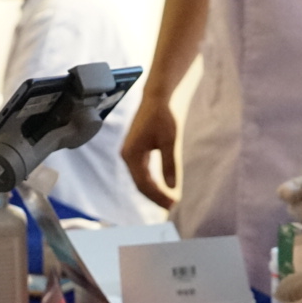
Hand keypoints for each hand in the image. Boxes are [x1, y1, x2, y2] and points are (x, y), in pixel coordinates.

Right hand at [120, 93, 179, 208]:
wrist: (159, 95)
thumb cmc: (164, 114)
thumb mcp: (171, 141)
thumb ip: (170, 166)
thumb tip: (172, 189)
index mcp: (132, 154)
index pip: (143, 184)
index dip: (158, 196)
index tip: (173, 203)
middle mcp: (128, 155)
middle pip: (140, 184)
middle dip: (155, 197)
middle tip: (172, 206)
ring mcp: (131, 153)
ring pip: (141, 179)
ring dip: (154, 191)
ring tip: (168, 201)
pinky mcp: (137, 149)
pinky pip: (142, 172)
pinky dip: (152, 181)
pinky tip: (162, 187)